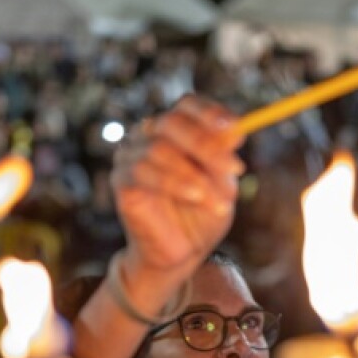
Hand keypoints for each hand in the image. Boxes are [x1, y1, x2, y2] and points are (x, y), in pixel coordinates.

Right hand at [113, 96, 243, 279]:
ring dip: (196, 176)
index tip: (235, 127)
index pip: (188, 105)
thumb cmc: (202, 214)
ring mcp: (130, 154)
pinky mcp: (121, 179)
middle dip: (207, 145)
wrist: (181, 252)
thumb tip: (236, 130)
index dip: (210, 112)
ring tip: (219, 203)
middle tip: (236, 168)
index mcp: (176, 129)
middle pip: (172, 121)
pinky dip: (174, 184)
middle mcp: (149, 134)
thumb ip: (223, 157)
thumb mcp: (222, 184)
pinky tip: (195, 197)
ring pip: (160, 149)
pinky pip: (143, 172)